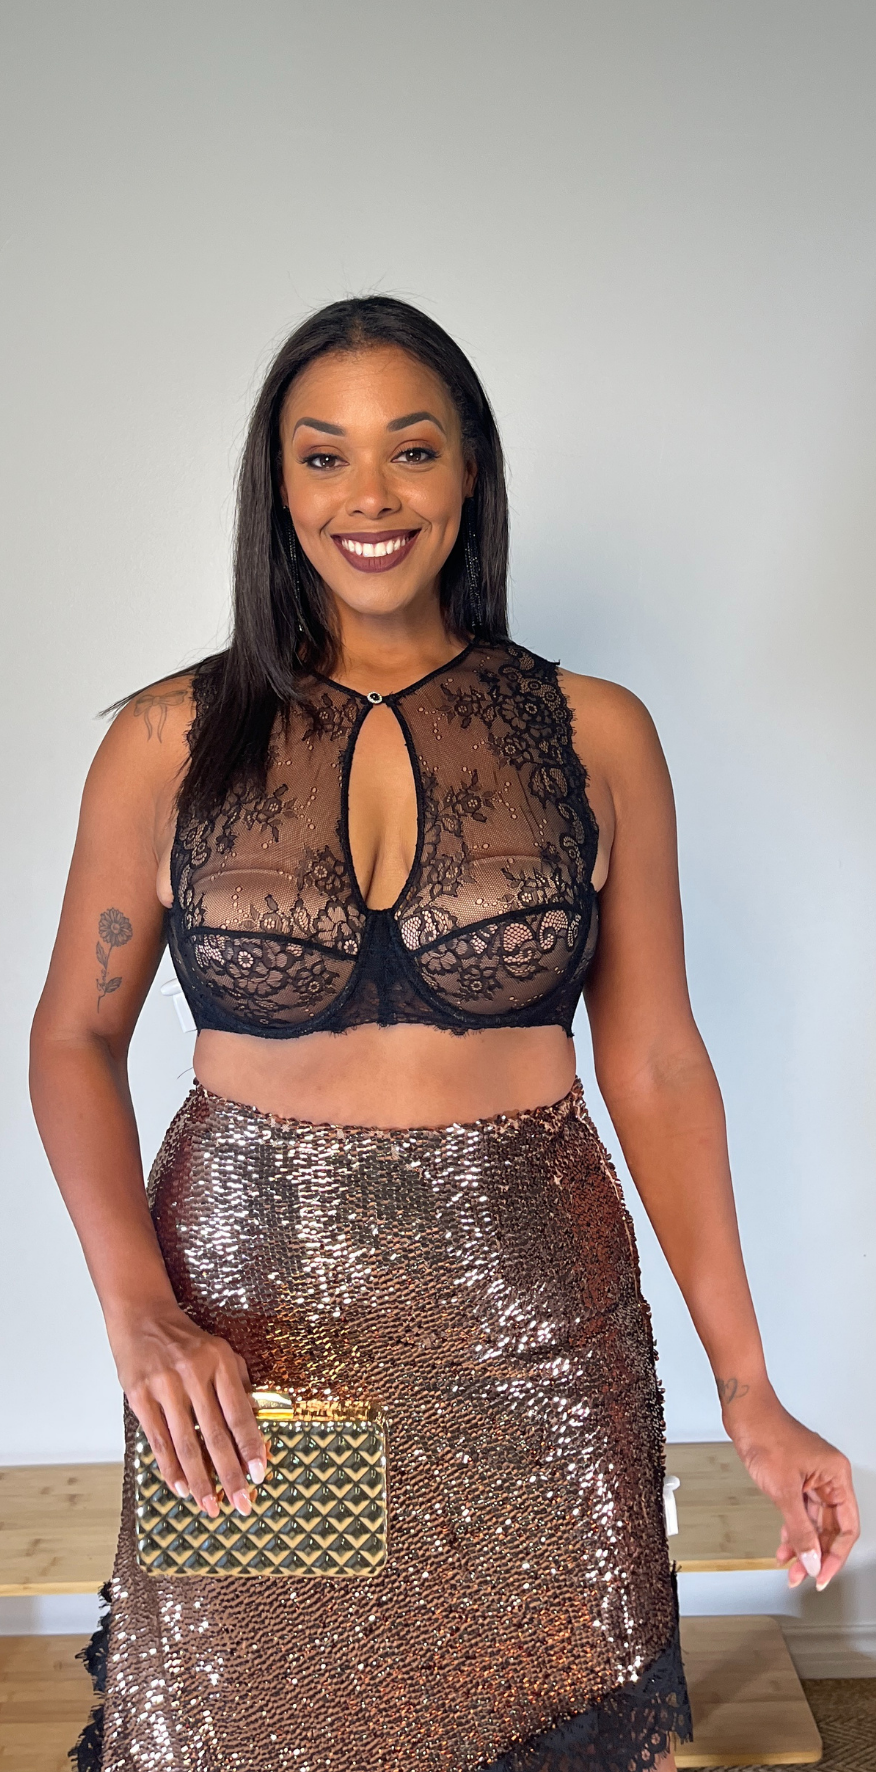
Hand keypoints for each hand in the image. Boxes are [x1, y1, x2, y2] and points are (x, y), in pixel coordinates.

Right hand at [108, 1302, 267, 1517]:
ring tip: (211, 1505)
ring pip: (186, 1444)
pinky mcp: (139, 1396)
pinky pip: (158, 1440)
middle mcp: (193, 1374)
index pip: (239, 1413)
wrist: (142, 1317)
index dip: (250, 1446)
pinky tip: (181, 1487)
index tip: (260, 1474)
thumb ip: (239, 1385)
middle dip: (230, 1474)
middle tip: (242, 1504)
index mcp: (219, 1362)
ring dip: (200, 1480)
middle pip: (215, 1435)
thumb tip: (255, 1429)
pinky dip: (170, 1468)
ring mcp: (164, 1386)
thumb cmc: (187, 1340)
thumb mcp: (221, 1351)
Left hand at [723, 1388, 858, 1589]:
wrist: (745, 1414)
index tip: (821, 1575)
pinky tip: (784, 1544)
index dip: (836, 1555)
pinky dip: (793, 1529)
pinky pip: (801, 1512)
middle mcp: (829, 1478)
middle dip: (815, 1554)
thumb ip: (800, 1529)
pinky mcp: (797, 1479)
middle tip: (801, 1575)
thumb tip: (811, 1558)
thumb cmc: (766, 1436)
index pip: (847, 1527)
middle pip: (831, 1528)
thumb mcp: (784, 1491)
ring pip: (814, 1523)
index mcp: (836, 1476)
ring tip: (789, 1565)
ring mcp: (813, 1479)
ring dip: (802, 1544)